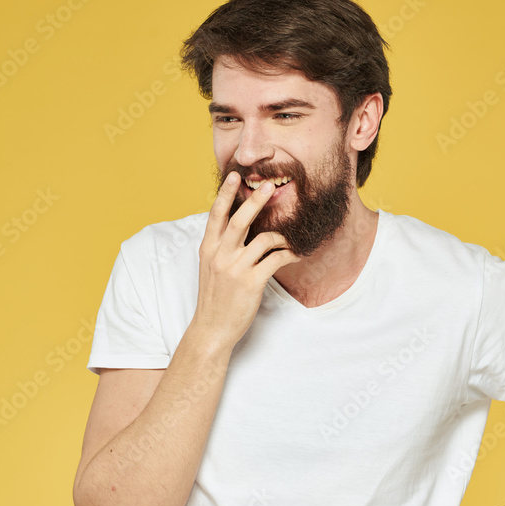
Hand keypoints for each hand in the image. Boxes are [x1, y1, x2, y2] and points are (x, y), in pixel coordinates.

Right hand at [191, 173, 299, 349]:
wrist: (212, 329)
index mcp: (208, 248)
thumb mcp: (211, 268)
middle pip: (239, 220)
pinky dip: (289, 254)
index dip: (225, 194)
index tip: (235, 176)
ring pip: (263, 239)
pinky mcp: (251, 282)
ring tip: (291, 239)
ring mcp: (235, 268)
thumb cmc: (215, 297)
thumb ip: (221, 246)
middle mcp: (220, 255)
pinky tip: (296, 254)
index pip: (216, 215)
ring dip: (282, 236)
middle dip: (255, 200)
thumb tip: (237, 225)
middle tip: (270, 185)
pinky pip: (275, 259)